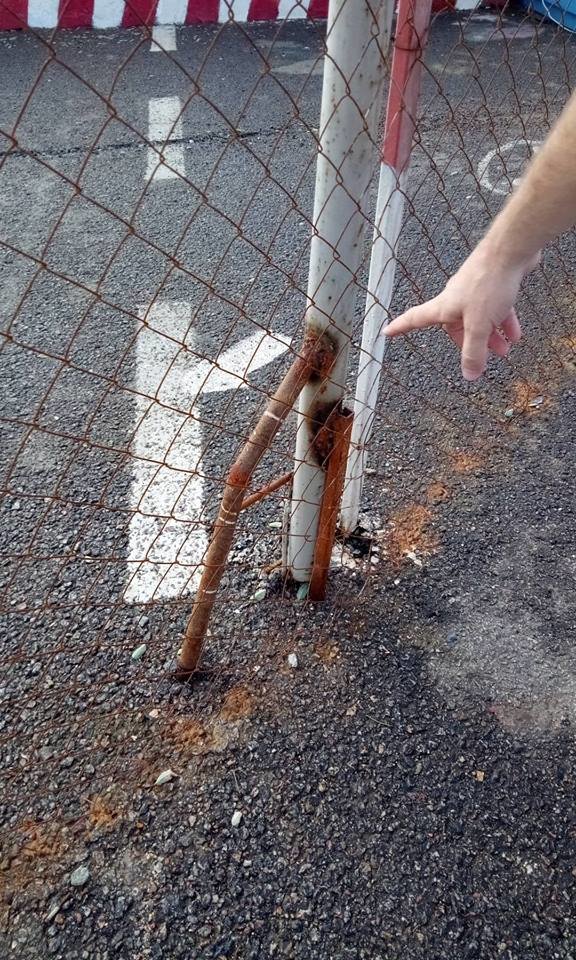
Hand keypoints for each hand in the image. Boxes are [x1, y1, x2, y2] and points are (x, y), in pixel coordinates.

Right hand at [385, 244, 537, 380]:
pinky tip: (515, 334)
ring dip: (490, 336)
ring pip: (479, 319)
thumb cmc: (488, 282)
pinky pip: (496, 308)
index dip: (400, 327)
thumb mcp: (479, 325)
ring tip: (504, 350)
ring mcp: (475, 291)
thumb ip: (474, 351)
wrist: (512, 250)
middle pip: (454, 326)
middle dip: (468, 343)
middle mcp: (456, 298)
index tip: (387, 331)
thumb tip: (469, 374)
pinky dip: (505, 322)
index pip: (415, 319)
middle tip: (478, 358)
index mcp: (444, 307)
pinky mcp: (494, 285)